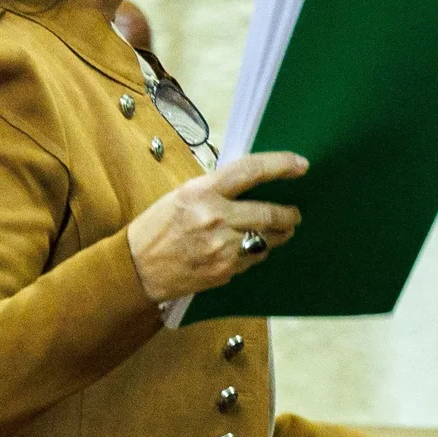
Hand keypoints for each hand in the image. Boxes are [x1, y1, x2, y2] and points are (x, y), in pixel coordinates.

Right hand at [125, 152, 307, 302]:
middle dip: (288, 214)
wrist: (136, 267)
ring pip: (268, 239)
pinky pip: (254, 258)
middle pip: (270, 213)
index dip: (280, 166)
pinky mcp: (224, 271)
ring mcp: (221, 247)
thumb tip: (253, 183)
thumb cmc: (157, 227)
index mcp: (201, 191)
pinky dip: (256, 252)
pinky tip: (246, 248)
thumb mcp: (182, 195)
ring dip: (277, 234)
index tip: (301, 165)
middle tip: (293, 213)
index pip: (251, 171)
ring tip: (277, 230)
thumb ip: (216, 188)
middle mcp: (215, 218)